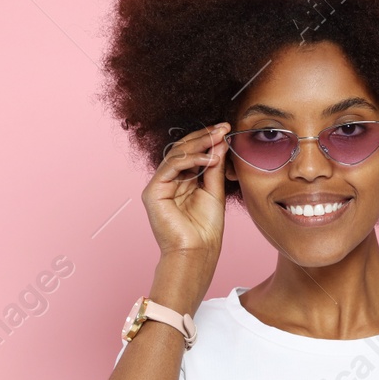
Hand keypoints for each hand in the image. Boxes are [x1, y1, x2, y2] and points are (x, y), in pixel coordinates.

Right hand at [142, 123, 228, 259]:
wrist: (197, 252)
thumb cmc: (206, 229)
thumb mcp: (214, 191)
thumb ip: (214, 168)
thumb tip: (220, 143)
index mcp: (181, 181)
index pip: (191, 152)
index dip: (207, 139)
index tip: (225, 129)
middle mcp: (168, 181)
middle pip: (182, 149)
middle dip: (203, 136)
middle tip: (222, 127)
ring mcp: (159, 185)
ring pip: (176, 154)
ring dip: (199, 144)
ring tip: (218, 138)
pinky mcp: (153, 192)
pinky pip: (171, 166)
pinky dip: (190, 158)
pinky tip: (209, 157)